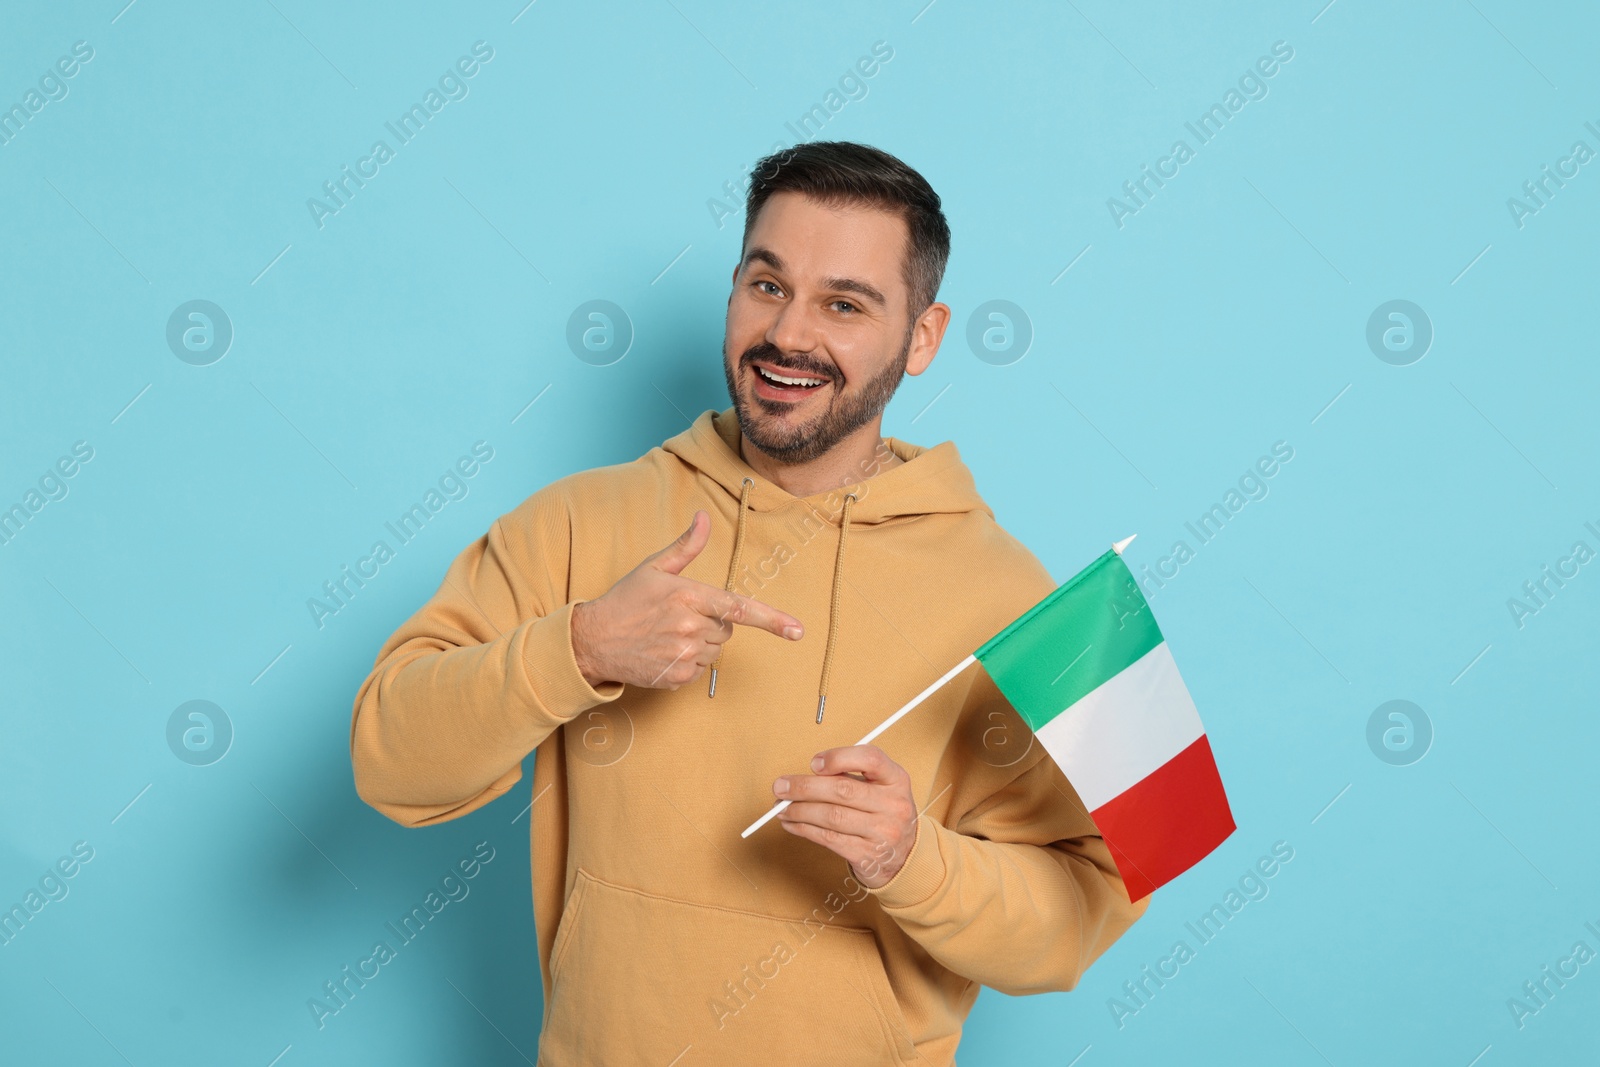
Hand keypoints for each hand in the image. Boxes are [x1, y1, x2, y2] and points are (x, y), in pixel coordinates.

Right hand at [570, 510, 803, 689]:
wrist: (593, 640)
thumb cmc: (626, 600)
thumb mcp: (654, 568)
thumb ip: (686, 545)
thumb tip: (703, 517)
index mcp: (688, 596)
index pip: (739, 608)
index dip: (773, 620)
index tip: (797, 631)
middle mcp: (690, 627)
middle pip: (727, 628)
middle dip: (712, 621)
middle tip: (680, 616)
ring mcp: (684, 655)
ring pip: (715, 649)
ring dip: (701, 642)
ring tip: (669, 633)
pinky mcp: (678, 677)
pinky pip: (700, 669)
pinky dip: (688, 661)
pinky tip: (664, 651)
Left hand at [774, 745, 918, 888]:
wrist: (904, 856)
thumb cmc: (883, 813)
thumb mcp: (879, 788)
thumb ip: (851, 777)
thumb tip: (807, 776)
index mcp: (897, 780)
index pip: (871, 759)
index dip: (839, 757)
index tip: (814, 763)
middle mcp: (893, 805)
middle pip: (842, 790)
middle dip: (804, 787)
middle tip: (780, 787)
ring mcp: (882, 833)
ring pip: (831, 816)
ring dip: (799, 810)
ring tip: (781, 808)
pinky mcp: (867, 855)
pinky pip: (828, 838)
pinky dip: (804, 829)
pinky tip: (792, 824)